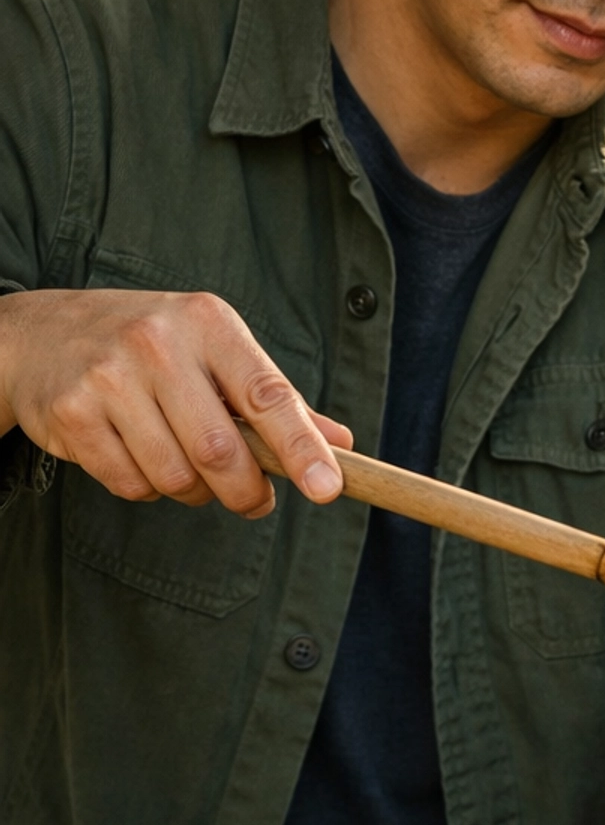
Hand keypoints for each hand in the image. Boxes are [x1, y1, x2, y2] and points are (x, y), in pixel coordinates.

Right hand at [0, 288, 351, 517]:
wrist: (43, 333)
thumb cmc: (150, 345)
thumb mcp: (214, 350)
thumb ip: (273, 397)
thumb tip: (340, 441)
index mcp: (208, 323)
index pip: (267, 393)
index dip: (301, 447)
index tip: (327, 489)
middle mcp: (158, 343)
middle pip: (219, 451)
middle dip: (245, 492)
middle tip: (255, 501)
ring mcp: (110, 377)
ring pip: (175, 476)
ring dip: (193, 493)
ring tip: (187, 468)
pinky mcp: (72, 414)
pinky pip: (131, 485)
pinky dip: (148, 489)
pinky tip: (140, 457)